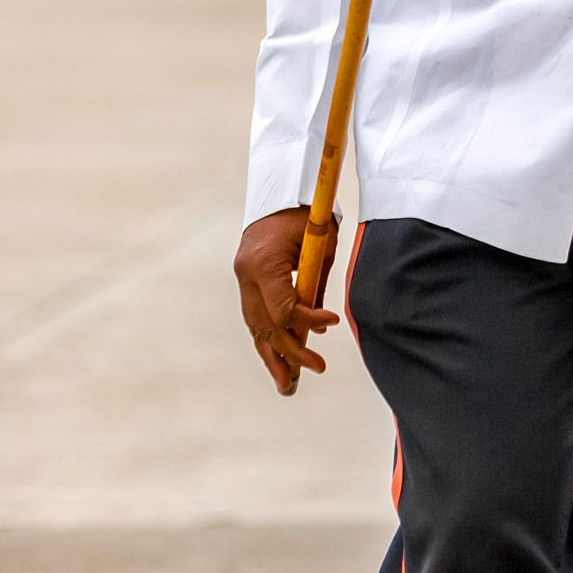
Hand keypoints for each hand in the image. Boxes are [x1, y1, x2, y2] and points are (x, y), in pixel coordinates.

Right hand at [233, 207, 339, 394]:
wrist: (282, 188)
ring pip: (254, 325)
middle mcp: (247, 273)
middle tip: (316, 368)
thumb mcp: (321, 244)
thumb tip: (318, 326)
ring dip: (271, 355)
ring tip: (287, 384)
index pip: (283, 308)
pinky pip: (254, 315)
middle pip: (265, 324)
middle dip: (290, 351)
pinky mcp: (245, 278)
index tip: (330, 324)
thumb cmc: (308, 212)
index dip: (308, 321)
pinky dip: (267, 337)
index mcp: (264, 263)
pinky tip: (277, 358)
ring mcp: (242, 276)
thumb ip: (317, 284)